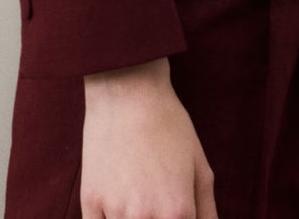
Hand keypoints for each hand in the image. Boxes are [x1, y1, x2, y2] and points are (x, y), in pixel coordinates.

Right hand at [79, 58, 216, 218]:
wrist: (127, 92)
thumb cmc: (169, 127)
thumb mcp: (201, 170)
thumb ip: (208, 213)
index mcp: (178, 212)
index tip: (177, 214)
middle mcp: (145, 217)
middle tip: (157, 205)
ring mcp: (114, 211)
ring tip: (139, 199)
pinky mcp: (90, 202)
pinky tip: (118, 211)